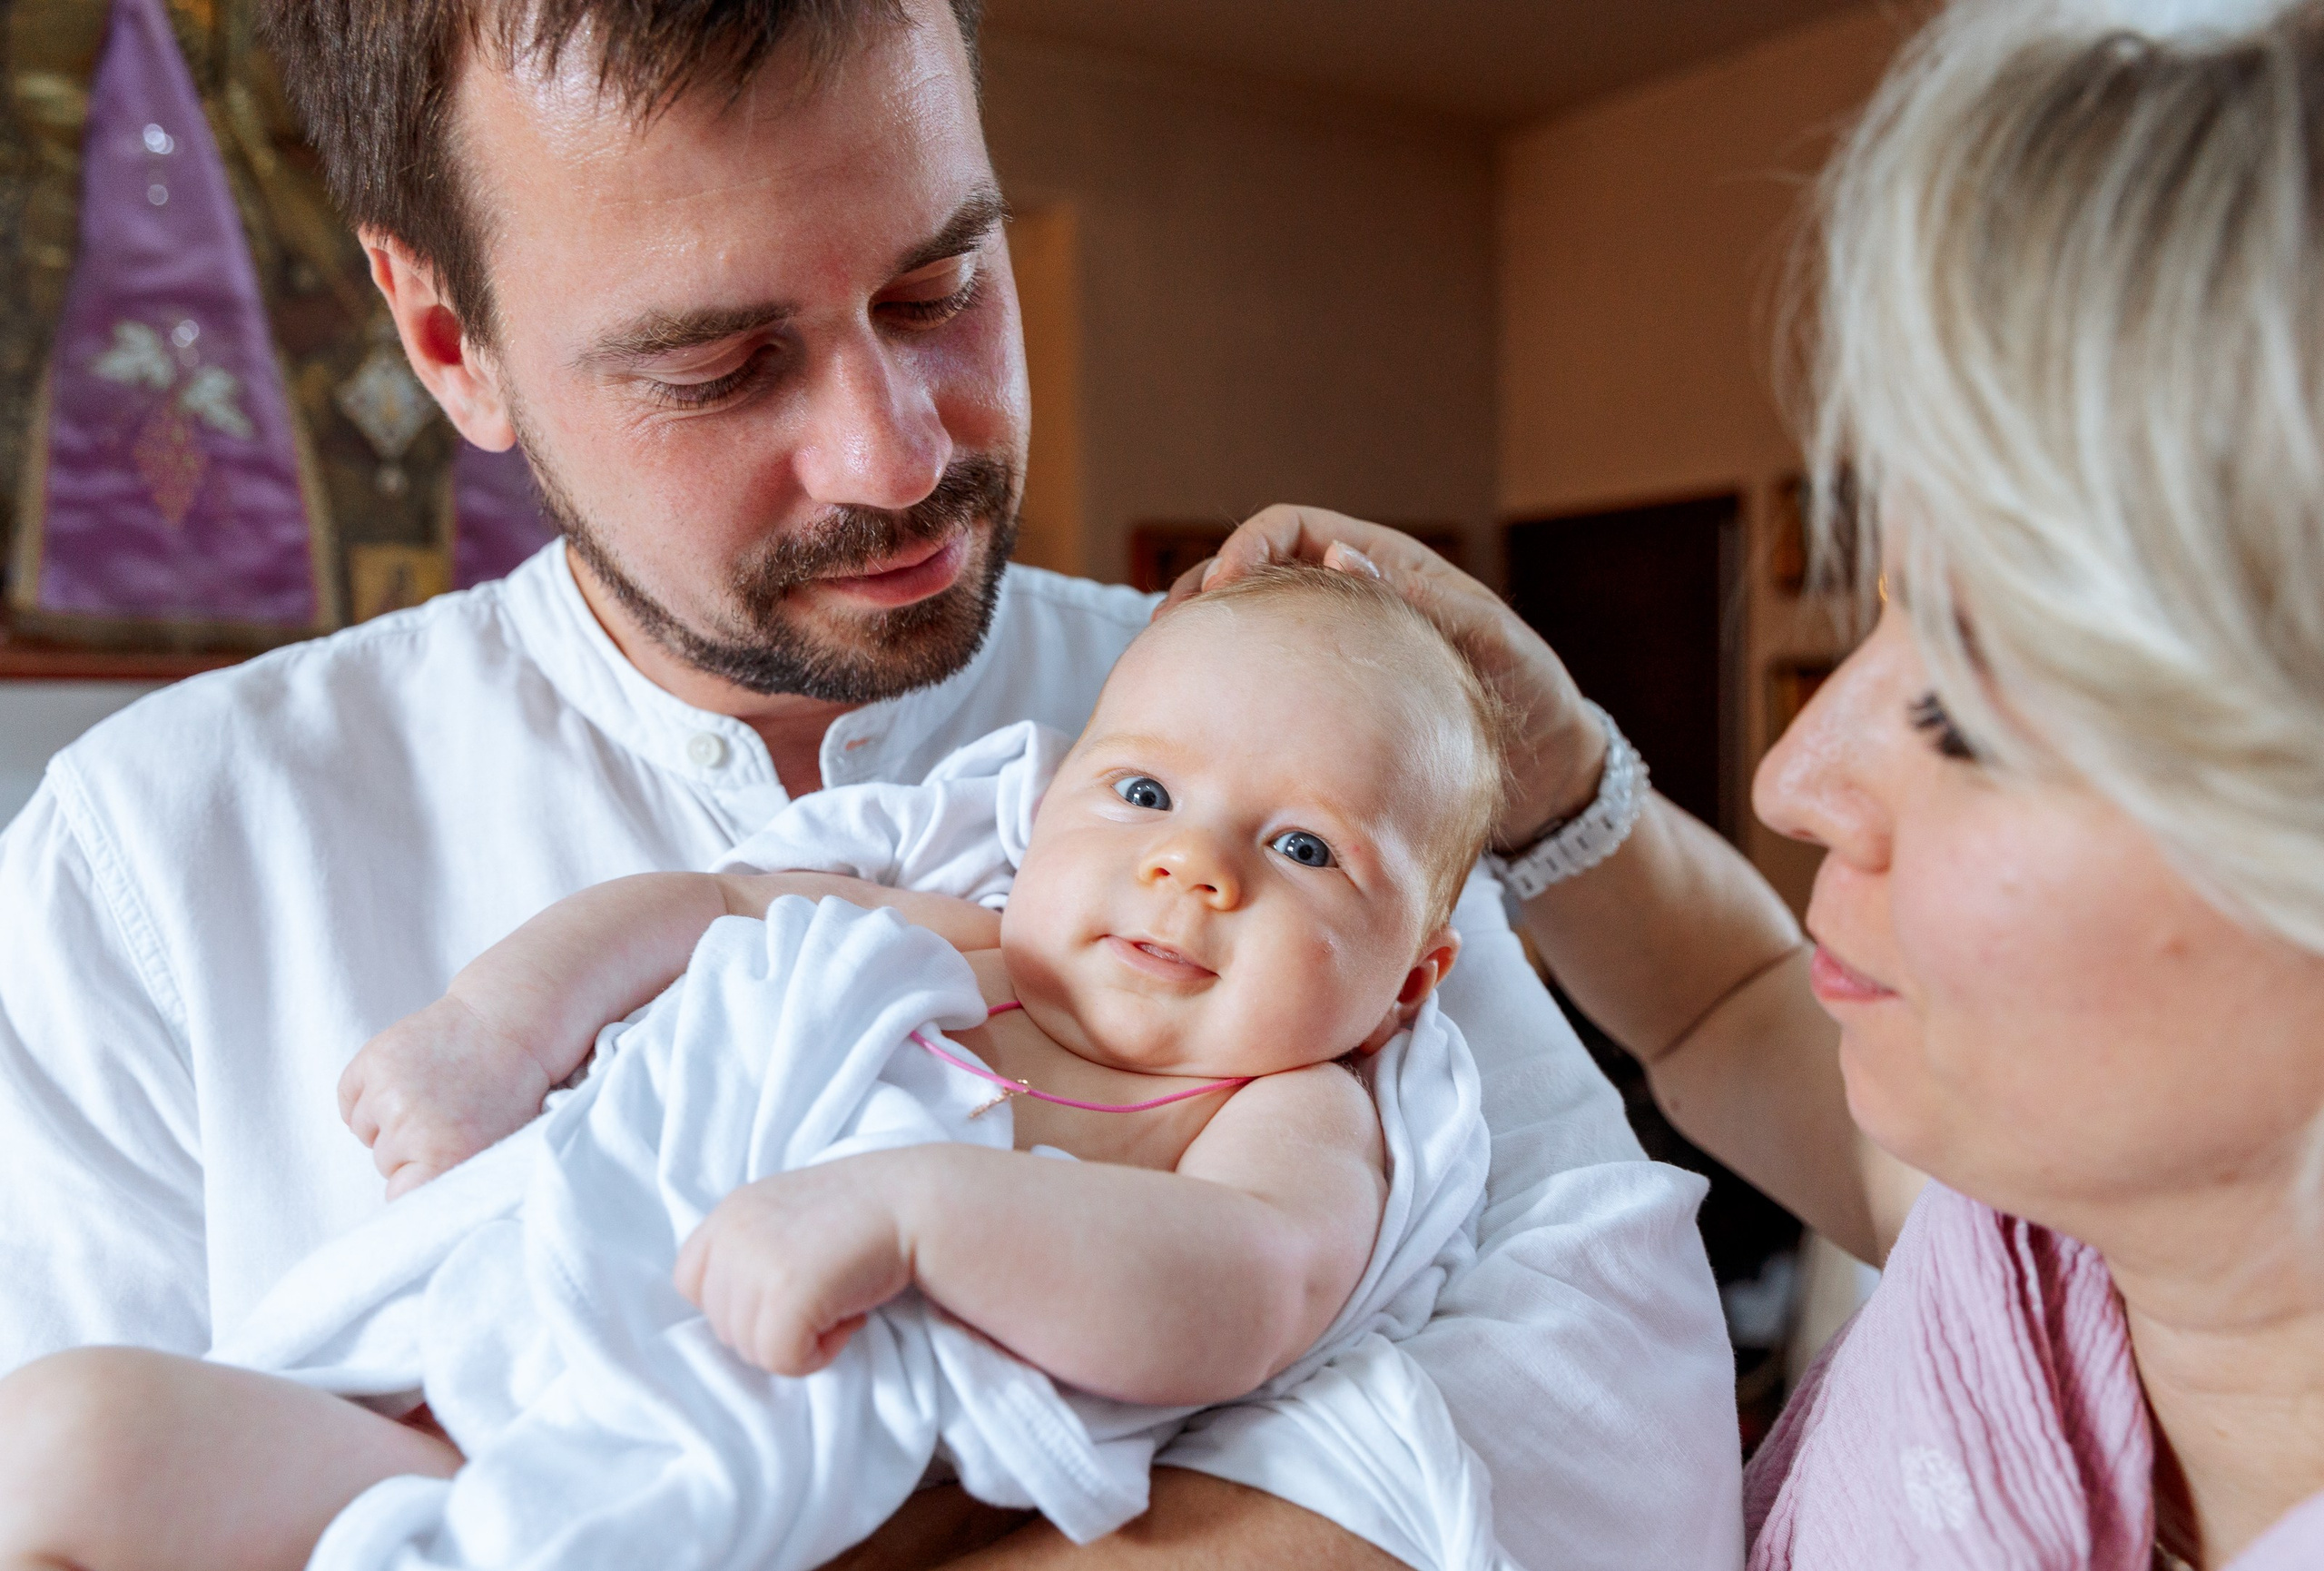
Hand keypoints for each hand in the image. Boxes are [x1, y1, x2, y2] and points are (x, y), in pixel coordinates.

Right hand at [339, 994, 553, 1198]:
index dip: (414, 1182)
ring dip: (386, 1119)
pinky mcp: (373, 1060)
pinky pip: (348, 1098)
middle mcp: (411, 1126)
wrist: (508, 1023)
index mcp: (446, 1156)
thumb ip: (452, 1174)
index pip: (399, 1196)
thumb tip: (412, 1204)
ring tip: (426, 1096)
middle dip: (408, 1147)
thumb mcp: (494, 1144)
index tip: (428, 1167)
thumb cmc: (509, 1090)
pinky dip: (364, 1096)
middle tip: (441, 1119)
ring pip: (365, 1130)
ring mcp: (388, 1091)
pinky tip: (399, 1083)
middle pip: (385, 1162)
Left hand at [675, 1157, 919, 1376]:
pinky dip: (819, 1354)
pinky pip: (782, 1360)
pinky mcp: (786, 1291)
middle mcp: (733, 1231)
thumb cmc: (863, 1218)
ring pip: (749, 1349)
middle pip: (721, 1325)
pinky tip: (850, 1317)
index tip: (790, 1288)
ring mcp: (756, 1259)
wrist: (918, 1202)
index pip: (690, 1283)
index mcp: (729, 1212)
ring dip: (799, 1340)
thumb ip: (750, 1250)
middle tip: (825, 1295)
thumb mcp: (787, 1218)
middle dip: (773, 1326)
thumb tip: (733, 1313)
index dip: (739, 1301)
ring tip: (839, 1301)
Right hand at [1160, 505, 1608, 846]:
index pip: (1295, 530)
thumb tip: (1342, 558)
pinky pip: (1269, 691)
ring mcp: (1334, 657)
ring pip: (1253, 633)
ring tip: (1167, 669)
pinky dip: (1231, 696)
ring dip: (1207, 642)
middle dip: (1204, 590)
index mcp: (1385, 567)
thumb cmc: (1529, 695)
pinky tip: (1206, 722)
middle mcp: (1350, 601)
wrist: (1551, 775)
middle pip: (1255, 575)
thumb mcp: (1488, 641)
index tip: (1224, 586)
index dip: (1250, 545)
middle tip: (1169, 629)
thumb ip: (1424, 602)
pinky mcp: (1327, 710)